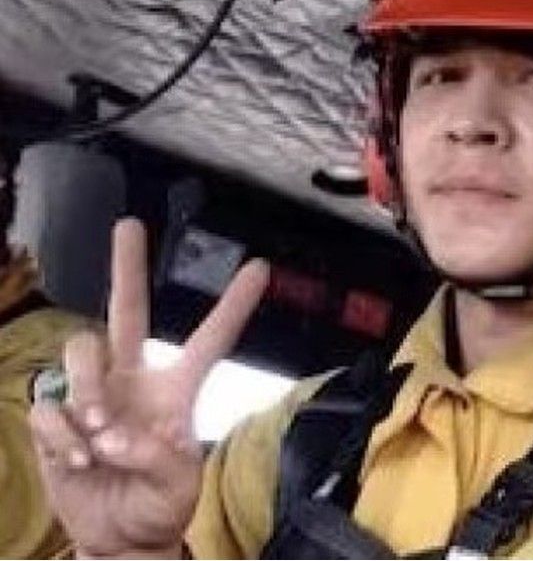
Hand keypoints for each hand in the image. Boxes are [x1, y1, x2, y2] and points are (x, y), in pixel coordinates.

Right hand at [29, 218, 269, 557]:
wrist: (117, 538)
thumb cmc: (158, 505)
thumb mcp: (179, 486)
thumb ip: (160, 458)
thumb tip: (114, 433)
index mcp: (177, 389)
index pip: (210, 339)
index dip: (235, 305)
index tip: (261, 268)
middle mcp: (134, 379)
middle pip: (127, 312)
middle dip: (126, 267)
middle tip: (129, 225)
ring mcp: (92, 395)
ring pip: (81, 350)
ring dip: (87, 387)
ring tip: (100, 432)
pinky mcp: (57, 419)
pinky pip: (49, 405)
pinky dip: (61, 434)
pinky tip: (79, 460)